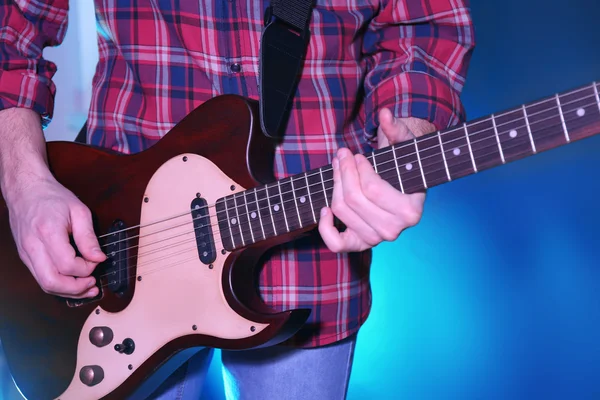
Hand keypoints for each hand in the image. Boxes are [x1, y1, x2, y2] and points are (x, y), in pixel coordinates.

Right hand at [6, 176, 106, 297]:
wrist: (26, 190)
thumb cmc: (52, 197)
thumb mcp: (79, 211)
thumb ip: (89, 237)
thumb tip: (99, 258)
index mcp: (48, 232)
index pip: (67, 265)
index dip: (86, 268)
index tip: (97, 261)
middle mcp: (33, 246)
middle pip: (51, 282)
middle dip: (76, 289)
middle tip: (93, 284)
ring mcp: (26, 254)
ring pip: (44, 285)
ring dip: (67, 291)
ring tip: (87, 288)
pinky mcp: (25, 257)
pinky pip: (40, 278)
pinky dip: (58, 285)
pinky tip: (73, 282)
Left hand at [318, 108, 434, 252]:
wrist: (402, 186)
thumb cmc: (403, 164)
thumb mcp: (404, 145)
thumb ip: (396, 129)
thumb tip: (385, 114)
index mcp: (410, 211)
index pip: (372, 189)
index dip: (358, 168)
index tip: (357, 155)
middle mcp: (394, 230)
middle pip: (353, 199)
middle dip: (343, 171)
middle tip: (342, 155)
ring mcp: (376, 239)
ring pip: (341, 211)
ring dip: (334, 186)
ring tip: (337, 168)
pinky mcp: (360, 244)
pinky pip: (336, 244)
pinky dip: (325, 227)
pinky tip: (325, 207)